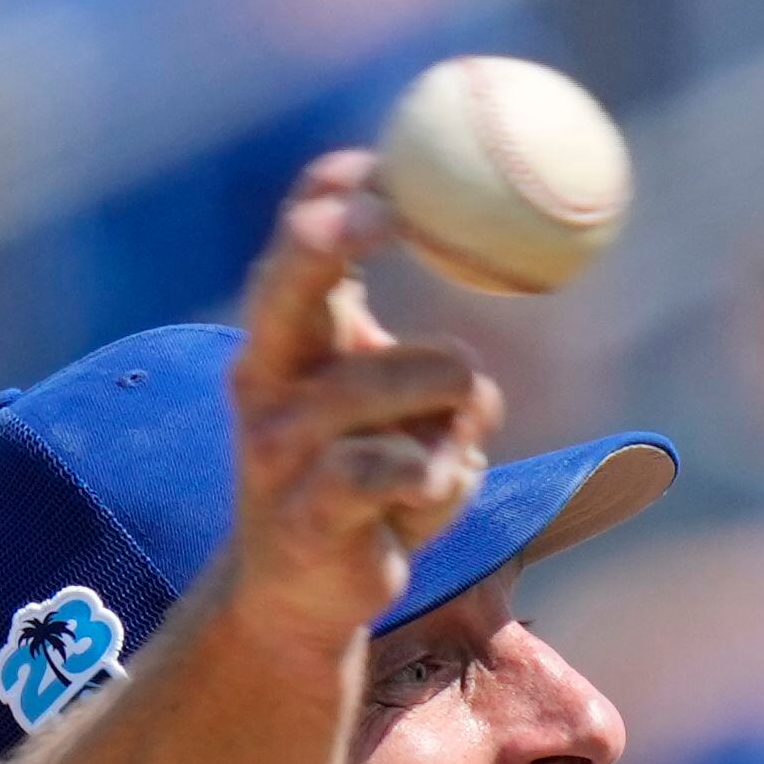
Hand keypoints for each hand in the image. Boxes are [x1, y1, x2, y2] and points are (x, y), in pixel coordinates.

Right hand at [222, 154, 505, 647]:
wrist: (305, 599)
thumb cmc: (362, 484)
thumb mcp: (387, 402)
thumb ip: (415, 345)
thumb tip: (499, 277)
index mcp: (282, 343)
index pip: (295, 245)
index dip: (331, 194)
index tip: (381, 165)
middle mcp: (264, 384)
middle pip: (288, 285)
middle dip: (331, 238)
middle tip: (388, 214)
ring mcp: (276, 450)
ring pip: (390, 381)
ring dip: (449, 409)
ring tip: (448, 448)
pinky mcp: (307, 514)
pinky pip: (396, 467)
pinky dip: (439, 474)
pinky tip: (435, 491)